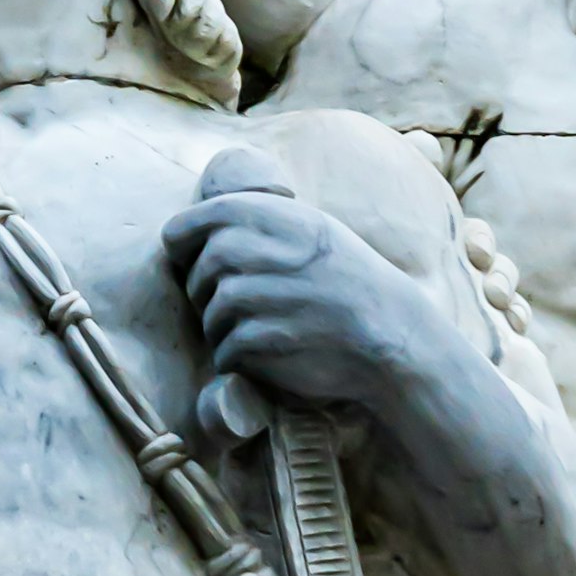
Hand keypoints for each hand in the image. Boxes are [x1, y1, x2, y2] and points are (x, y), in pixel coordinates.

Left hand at [164, 157, 427, 417]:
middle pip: (199, 272)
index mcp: (272, 217)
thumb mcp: (310, 229)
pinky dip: (240, 358)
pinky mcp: (259, 341)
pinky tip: (275, 352)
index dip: (184, 243)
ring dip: (227, 329)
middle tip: (248, 303)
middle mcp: (262, 252)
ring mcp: (259, 297)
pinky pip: (225, 351)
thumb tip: (188, 231)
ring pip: (210, 316)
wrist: (392, 334)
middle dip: (209, 292)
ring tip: (270, 328)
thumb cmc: (348, 282)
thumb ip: (256, 223)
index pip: (191, 223)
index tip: (190, 257)